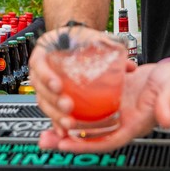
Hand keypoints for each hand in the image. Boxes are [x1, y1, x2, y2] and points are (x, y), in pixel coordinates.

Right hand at [30, 25, 137, 140]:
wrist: (73, 39)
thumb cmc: (78, 38)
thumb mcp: (92, 38)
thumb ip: (109, 47)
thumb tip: (130, 66)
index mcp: (45, 51)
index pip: (39, 64)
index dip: (46, 77)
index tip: (58, 85)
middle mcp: (41, 69)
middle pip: (40, 88)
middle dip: (53, 101)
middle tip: (68, 106)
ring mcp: (44, 84)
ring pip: (44, 103)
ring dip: (55, 115)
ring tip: (68, 123)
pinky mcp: (51, 96)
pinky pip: (50, 111)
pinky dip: (56, 122)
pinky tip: (63, 132)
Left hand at [37, 59, 169, 153]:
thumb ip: (167, 106)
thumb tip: (167, 121)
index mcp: (134, 126)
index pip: (107, 141)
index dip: (85, 145)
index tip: (65, 144)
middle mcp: (121, 122)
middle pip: (91, 137)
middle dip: (67, 141)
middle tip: (44, 140)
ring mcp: (115, 112)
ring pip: (87, 125)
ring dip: (66, 128)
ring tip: (45, 130)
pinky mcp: (111, 99)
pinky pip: (90, 109)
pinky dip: (74, 110)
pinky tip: (59, 106)